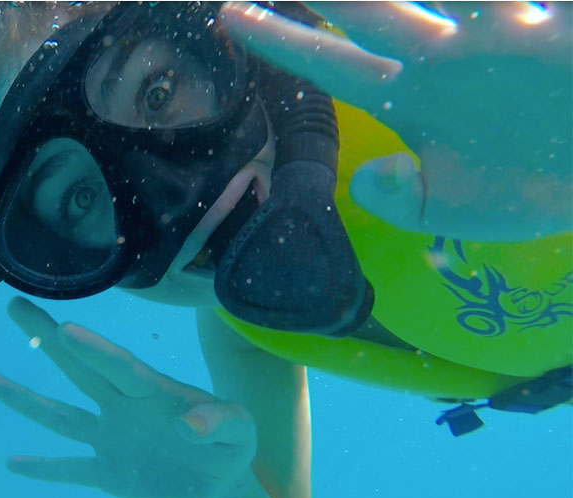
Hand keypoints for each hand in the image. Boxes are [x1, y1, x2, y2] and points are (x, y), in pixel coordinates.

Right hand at [0, 297, 256, 497]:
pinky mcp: (107, 472)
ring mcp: (110, 438)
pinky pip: (70, 469)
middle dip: (47, 339)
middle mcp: (123, 407)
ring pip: (63, 416)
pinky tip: (13, 463)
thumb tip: (189, 426)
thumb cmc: (231, 445)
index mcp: (155, 392)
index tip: (65, 329)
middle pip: (79, 369)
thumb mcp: (241, 432)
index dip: (94, 349)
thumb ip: (220, 423)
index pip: (120, 367)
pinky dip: (43, 469)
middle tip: (16, 305)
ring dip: (27, 401)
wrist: (221, 484)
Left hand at [220, 1, 571, 241]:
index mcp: (413, 96)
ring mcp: (501, 30)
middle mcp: (446, 54)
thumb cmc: (530, 188)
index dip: (280, 40)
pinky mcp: (559, 23)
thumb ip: (398, 199)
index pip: (332, 64)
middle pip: (369, 9)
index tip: (227, 16)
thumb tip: (365, 177)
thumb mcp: (452, 208)